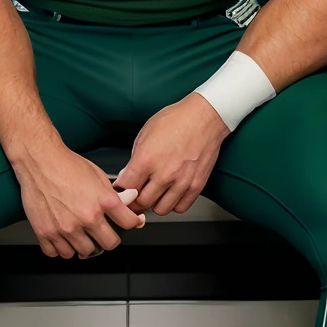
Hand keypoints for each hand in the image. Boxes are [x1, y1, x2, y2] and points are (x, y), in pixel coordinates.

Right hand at [13, 143, 145, 258]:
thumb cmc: (66, 165)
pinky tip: (62, 238)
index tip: (129, 223)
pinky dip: (61, 248)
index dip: (132, 222)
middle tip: (103, 233)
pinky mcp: (46, 232)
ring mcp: (65, 228)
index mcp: (103, 201)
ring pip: (83, 253)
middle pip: (109, 245)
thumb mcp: (98, 175)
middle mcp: (86, 217)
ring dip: (84, 246)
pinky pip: (57, 253)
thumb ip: (112, 194)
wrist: (39, 161)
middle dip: (108, 239)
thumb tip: (126, 203)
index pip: (129, 223)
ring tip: (80, 235)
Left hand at [113, 93, 229, 214]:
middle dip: (135, 200)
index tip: (123, 190)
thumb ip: (134, 160)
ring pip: (160, 210)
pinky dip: (174, 204)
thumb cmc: (176, 120)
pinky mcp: (196, 185)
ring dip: (155, 204)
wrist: (204, 117)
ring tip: (155, 193)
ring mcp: (181, 181)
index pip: (126, 188)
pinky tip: (171, 193)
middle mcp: (164, 173)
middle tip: (136, 194)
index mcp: (146, 159)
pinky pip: (180, 208)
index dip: (121, 191)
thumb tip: (127, 177)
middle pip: (142, 203)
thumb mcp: (145, 134)